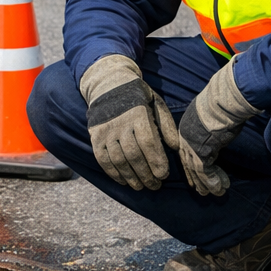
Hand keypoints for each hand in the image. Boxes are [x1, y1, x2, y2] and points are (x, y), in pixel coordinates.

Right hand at [80, 55, 179, 190]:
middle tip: (155, 186)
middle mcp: (120, 124)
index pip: (148, 144)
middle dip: (146, 175)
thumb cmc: (138, 96)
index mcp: (138, 114)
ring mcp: (106, 131)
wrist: (108, 84)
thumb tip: (174, 147)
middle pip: (134, 156)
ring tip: (141, 186)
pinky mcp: (95, 137)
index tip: (163, 175)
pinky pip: (103, 160)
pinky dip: (113, 173)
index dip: (156, 162)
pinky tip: (123, 181)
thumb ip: (166, 125)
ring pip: (118, 160)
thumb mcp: (156, 103)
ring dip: (131, 177)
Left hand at [178, 58, 259, 196]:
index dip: (190, 164)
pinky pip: (205, 172)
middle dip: (195, 178)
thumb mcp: (210, 116)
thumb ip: (208, 127)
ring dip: (206, 183)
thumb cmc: (222, 103)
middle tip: (200, 190)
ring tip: (215, 193)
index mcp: (185, 126)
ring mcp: (190, 146)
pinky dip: (213, 181)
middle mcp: (184, 137)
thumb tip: (215, 132)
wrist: (224, 101)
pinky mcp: (200, 152)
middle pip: (187, 162)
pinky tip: (220, 189)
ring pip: (196, 170)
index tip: (195, 175)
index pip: (185, 150)